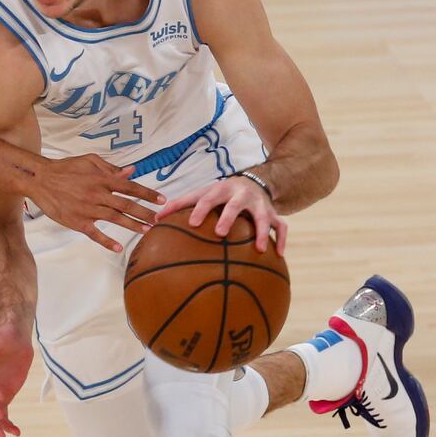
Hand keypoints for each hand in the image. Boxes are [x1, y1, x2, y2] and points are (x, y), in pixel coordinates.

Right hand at [32, 156, 163, 251]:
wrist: (41, 180)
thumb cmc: (66, 168)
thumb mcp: (89, 161)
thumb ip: (110, 167)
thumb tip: (131, 171)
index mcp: (102, 179)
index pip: (130, 187)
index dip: (148, 194)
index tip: (162, 200)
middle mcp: (98, 194)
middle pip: (127, 205)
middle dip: (145, 213)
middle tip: (159, 220)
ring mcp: (88, 209)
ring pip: (115, 219)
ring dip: (132, 226)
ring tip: (147, 231)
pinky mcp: (77, 222)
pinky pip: (95, 234)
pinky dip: (107, 241)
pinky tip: (119, 248)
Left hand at [154, 176, 287, 254]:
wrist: (254, 182)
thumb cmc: (221, 194)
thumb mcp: (203, 193)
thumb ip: (180, 204)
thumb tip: (154, 219)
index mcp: (221, 190)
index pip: (208, 198)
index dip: (200, 210)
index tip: (192, 223)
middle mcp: (241, 195)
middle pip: (235, 205)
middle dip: (228, 217)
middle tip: (220, 233)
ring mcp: (259, 205)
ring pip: (262, 217)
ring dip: (260, 232)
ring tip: (258, 248)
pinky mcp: (273, 214)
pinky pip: (281, 226)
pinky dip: (280, 239)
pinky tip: (278, 254)